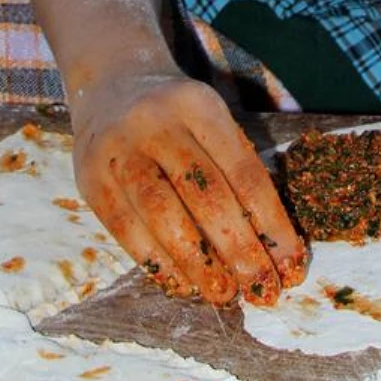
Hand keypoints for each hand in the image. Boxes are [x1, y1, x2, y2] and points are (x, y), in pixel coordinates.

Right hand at [70, 68, 306, 304]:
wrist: (111, 85)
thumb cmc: (178, 116)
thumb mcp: (210, 119)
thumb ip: (234, 168)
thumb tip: (268, 244)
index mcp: (199, 104)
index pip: (244, 171)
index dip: (271, 222)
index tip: (290, 262)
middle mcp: (156, 122)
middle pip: (205, 195)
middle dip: (239, 249)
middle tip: (261, 288)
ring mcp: (118, 149)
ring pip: (162, 215)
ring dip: (197, 263)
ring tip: (223, 295)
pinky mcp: (90, 178)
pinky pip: (125, 229)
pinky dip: (157, 262)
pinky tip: (182, 284)